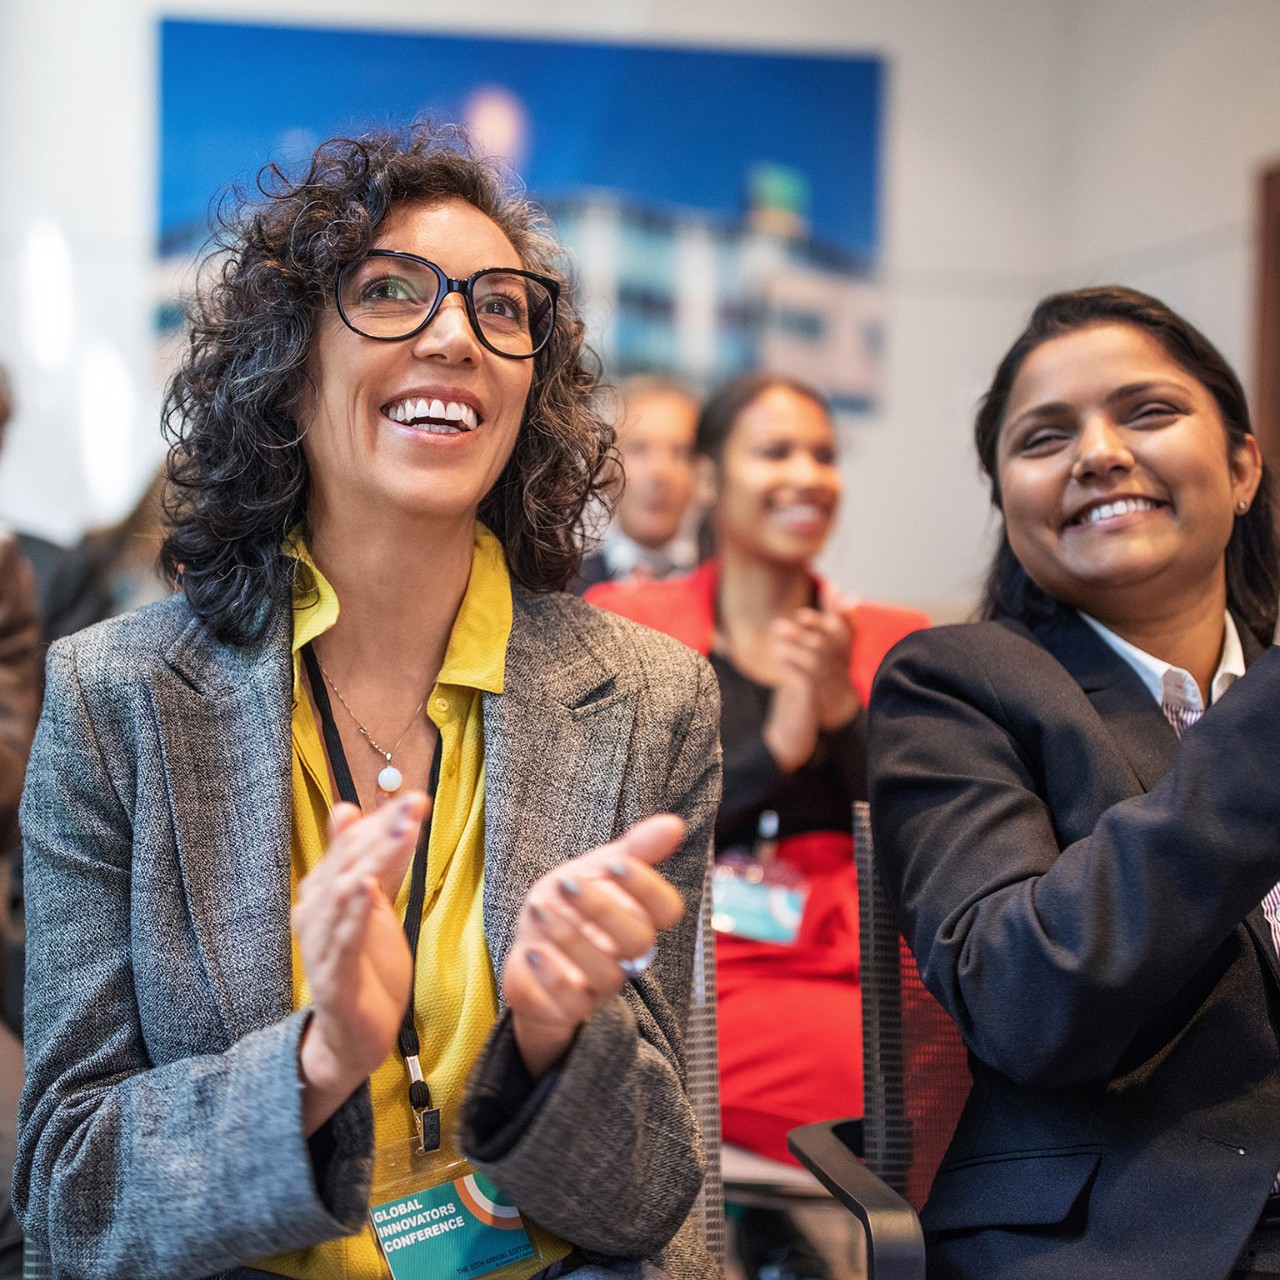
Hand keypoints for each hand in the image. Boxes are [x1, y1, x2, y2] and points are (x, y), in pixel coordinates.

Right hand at [294, 790, 428, 1134]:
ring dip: (373, 860)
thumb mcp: (369, 906)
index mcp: (324, 894)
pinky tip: (366, 889)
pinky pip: (342, 941)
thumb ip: (360, 861)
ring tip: (400, 834)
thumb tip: (346, 809)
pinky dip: (353, 914)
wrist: (353, 1037)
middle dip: (383, 831)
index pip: (352, 847)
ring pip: (344, 894)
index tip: (416, 798)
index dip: (383, 820)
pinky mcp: (333, 979)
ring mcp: (321, 946)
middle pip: (349, 862)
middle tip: (414, 805)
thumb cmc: (364, 967)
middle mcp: (316, 914)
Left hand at [503, 814, 686, 1077]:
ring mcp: (599, 987)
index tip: (615, 863)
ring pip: (605, 973)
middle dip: (602, 909)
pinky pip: (570, 1004)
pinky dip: (550, 976)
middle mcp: (626, 956)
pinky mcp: (567, 1010)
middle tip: (567, 883)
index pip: (668, 909)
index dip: (648, 887)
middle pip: (638, 941)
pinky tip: (531, 951)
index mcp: (639, 918)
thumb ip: (635, 850)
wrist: (530, 954)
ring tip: (538, 911)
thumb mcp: (595, 871)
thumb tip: (675, 822)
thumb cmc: (570, 907)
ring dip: (570, 938)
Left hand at [774, 591, 860, 731]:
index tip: (840, 599)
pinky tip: (779, 652)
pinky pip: (806, 680)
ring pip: (817, 660)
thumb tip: (834, 585)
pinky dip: (793, 665)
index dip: (847, 615)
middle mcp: (842, 663)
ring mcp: (829, 680)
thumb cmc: (826, 666)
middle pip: (833, 643)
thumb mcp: (829, 640)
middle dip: (818, 627)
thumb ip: (831, 613)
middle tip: (799, 614)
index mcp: (847, 648)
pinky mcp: (814, 695)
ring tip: (777, 627)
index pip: (851, 630)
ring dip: (798, 643)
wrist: (825, 709)